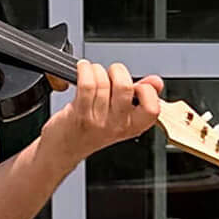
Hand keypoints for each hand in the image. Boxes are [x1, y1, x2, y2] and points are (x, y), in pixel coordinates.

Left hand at [43, 60, 164, 164]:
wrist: (63, 149)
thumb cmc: (89, 132)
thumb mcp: (120, 117)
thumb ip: (140, 98)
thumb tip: (156, 82)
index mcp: (132, 127)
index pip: (152, 108)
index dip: (147, 90)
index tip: (138, 85)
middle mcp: (117, 125)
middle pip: (125, 87)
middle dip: (117, 71)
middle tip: (111, 75)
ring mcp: (98, 121)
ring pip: (103, 83)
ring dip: (96, 70)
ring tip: (92, 73)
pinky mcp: (80, 114)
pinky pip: (86, 85)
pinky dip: (84, 70)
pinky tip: (83, 69)